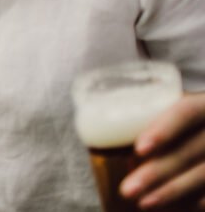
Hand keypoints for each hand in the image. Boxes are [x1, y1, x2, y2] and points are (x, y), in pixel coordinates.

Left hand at [120, 92, 204, 207]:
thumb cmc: (183, 123)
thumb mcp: (170, 114)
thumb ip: (147, 127)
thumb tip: (110, 149)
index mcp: (204, 105)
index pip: (187, 111)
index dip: (164, 130)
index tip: (140, 148)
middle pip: (189, 150)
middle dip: (156, 172)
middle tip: (128, 189)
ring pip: (203, 175)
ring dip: (171, 192)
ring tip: (143, 203)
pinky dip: (191, 202)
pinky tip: (170, 208)